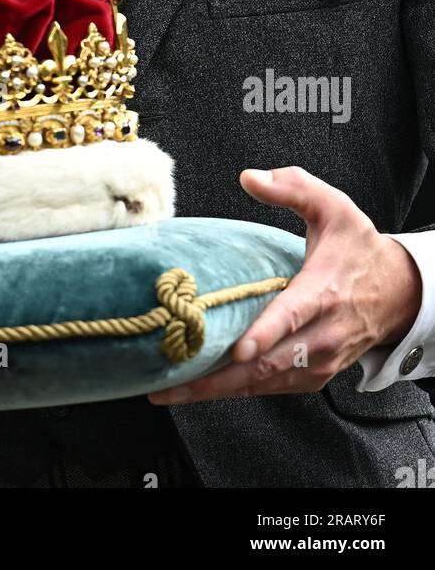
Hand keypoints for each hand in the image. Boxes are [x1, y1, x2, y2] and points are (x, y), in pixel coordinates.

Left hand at [147, 165, 422, 405]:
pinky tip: (200, 390)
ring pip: (264, 383)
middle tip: (171, 381)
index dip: (265, 333)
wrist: (397, 292)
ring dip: (217, 390)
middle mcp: (322, 334)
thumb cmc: (358, 248)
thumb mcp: (334, 207)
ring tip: (170, 392)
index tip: (237, 348)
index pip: (292, 315)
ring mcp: (318, 360)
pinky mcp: (312, 376)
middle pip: (268, 362)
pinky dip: (235, 391)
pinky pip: (270, 389)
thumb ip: (293, 187)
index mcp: (323, 291)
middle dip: (218, 375)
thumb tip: (249, 177)